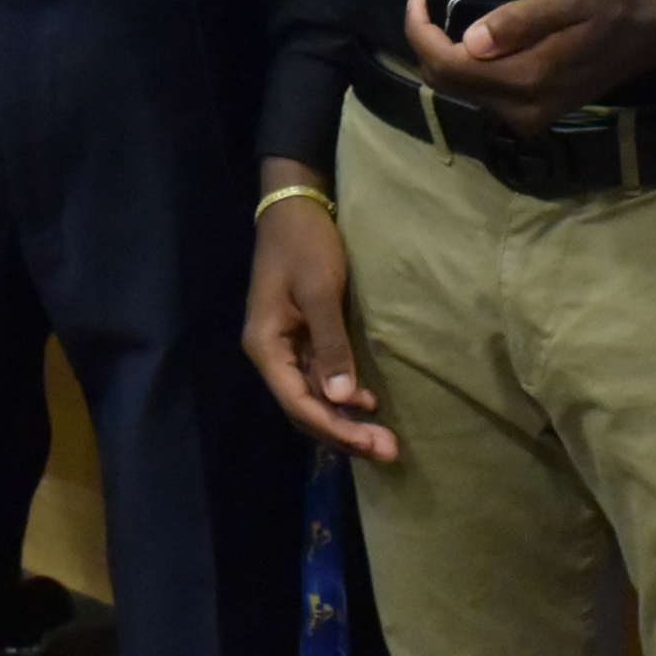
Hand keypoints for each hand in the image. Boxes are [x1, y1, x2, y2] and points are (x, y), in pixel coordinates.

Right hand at [242, 159, 396, 461]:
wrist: (295, 205)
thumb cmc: (306, 244)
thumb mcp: (320, 291)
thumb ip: (331, 345)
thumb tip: (342, 399)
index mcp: (267, 347)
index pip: (299, 404)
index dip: (335, 429)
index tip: (372, 443)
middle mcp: (272, 354)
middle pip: (305, 408)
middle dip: (344, 433)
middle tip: (388, 451)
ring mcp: (287, 346)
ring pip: (314, 397)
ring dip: (346, 418)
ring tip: (384, 437)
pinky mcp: (303, 336)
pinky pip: (321, 377)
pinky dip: (344, 394)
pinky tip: (369, 402)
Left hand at [401, 0, 655, 137]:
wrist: (650, 30)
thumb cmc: (610, 1)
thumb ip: (520, 20)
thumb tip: (470, 43)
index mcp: (527, 79)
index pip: (449, 66)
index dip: (421, 33)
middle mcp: (521, 109)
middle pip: (448, 83)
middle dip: (428, 40)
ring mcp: (528, 116)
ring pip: (462, 89)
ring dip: (446, 51)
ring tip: (449, 7)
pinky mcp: (534, 112)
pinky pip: (483, 92)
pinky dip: (468, 63)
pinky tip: (474, 34)